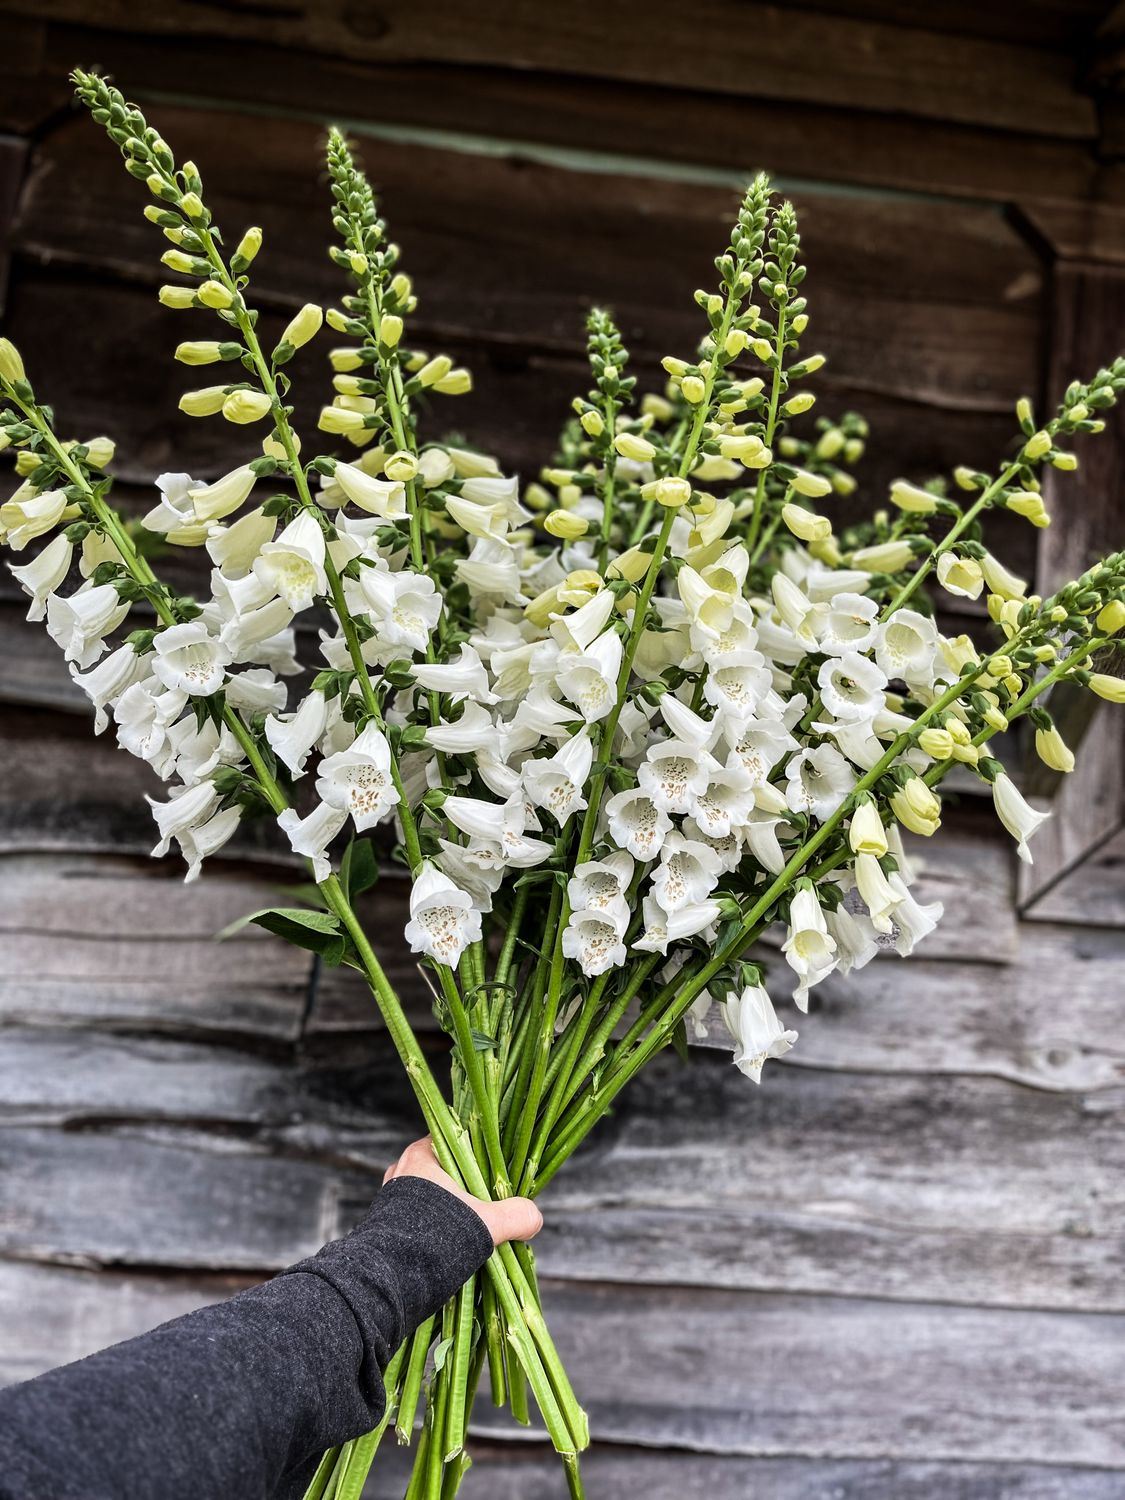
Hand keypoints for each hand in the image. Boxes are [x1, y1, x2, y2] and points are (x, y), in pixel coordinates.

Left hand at [383, 1136, 543, 1247]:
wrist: (388, 1280)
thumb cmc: (433, 1240)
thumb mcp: (485, 1224)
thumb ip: (515, 1216)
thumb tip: (534, 1218)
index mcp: (421, 1156)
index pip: (454, 1140)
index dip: (477, 1152)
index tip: (496, 1170)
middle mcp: (402, 1171)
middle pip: (443, 1170)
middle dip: (466, 1187)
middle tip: (489, 1204)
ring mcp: (390, 1198)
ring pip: (430, 1196)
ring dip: (450, 1211)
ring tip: (472, 1230)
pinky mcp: (385, 1225)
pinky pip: (416, 1218)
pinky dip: (434, 1228)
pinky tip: (451, 1245)